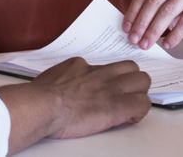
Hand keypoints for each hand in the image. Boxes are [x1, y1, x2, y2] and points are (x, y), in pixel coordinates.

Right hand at [0, 57, 149, 150]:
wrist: (43, 105)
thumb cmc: (39, 97)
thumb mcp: (52, 77)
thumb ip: (64, 77)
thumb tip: (62, 84)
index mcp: (82, 66)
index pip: (106, 67)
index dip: (109, 79)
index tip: (104, 88)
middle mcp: (100, 73)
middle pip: (131, 67)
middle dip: (131, 80)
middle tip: (124, 94)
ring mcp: (110, 88)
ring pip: (142, 81)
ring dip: (138, 93)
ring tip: (129, 105)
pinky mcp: (117, 106)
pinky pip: (142, 104)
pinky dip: (138, 111)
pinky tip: (128, 117)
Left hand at [123, 0, 182, 49]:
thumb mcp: (172, 5)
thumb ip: (155, 10)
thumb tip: (133, 27)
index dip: (133, 11)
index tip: (126, 28)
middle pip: (155, 0)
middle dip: (142, 22)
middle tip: (135, 39)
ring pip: (168, 10)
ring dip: (155, 30)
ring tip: (148, 43)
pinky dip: (175, 34)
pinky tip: (168, 44)